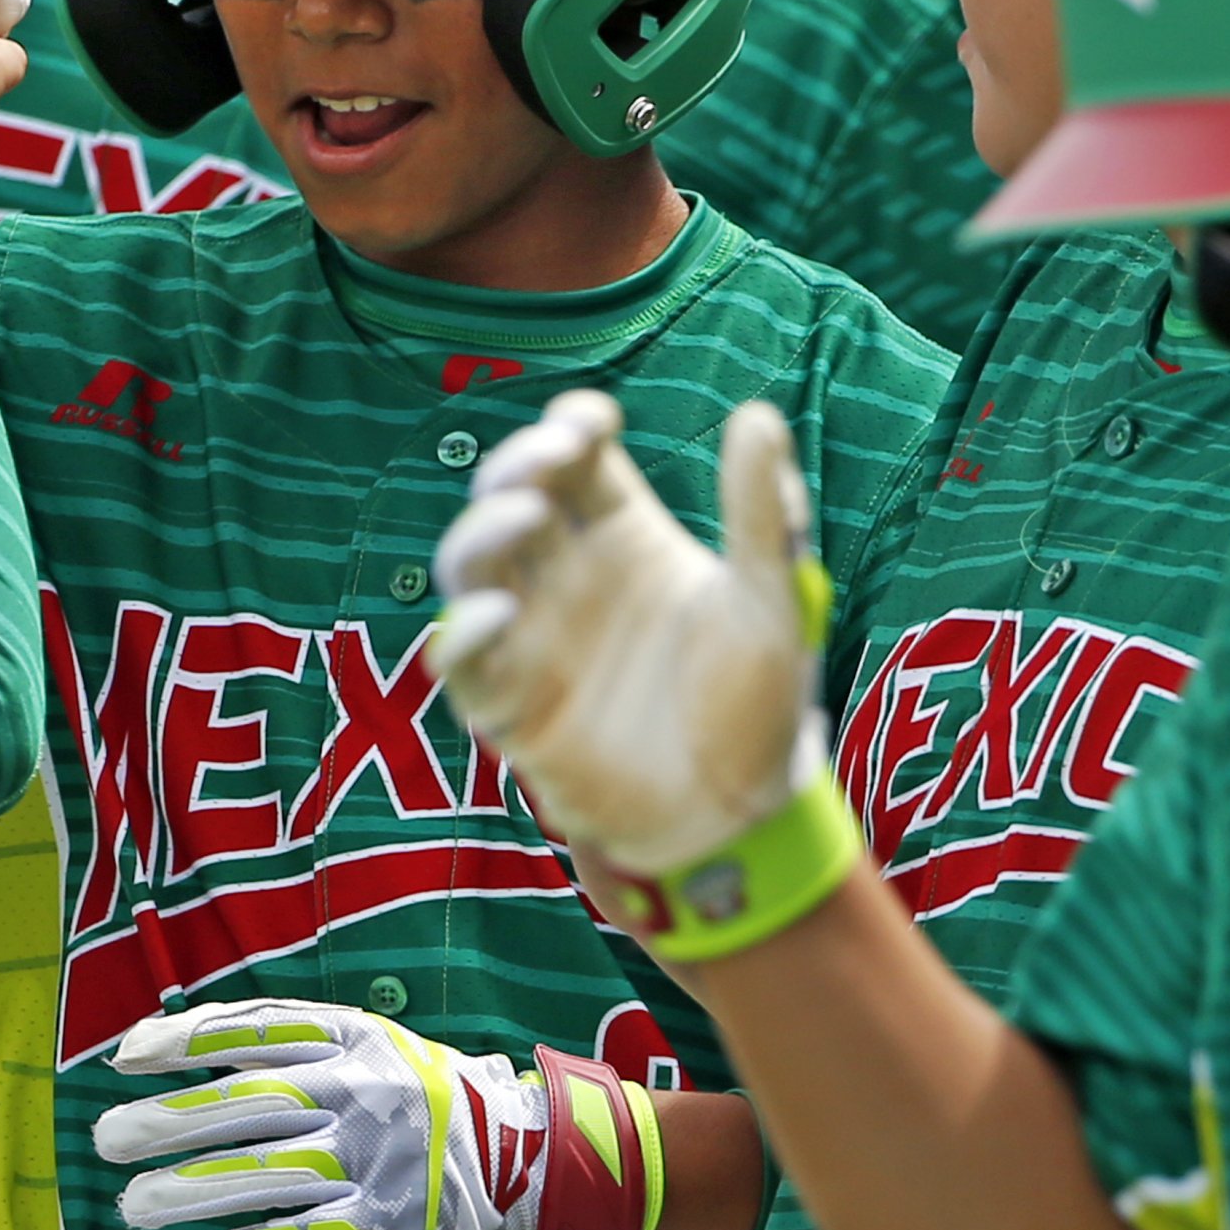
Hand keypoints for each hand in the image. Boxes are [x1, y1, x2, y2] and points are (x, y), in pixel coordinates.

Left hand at [96, 998, 547, 1229]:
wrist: (526, 1152)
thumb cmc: (420, 1093)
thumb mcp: (368, 1043)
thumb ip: (289, 1041)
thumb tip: (180, 1040)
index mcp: (352, 1037)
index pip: (255, 1031)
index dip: (186, 1042)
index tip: (126, 1057)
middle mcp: (361, 1089)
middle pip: (249, 1103)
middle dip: (171, 1121)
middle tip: (108, 1139)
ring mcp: (375, 1157)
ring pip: (269, 1172)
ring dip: (193, 1189)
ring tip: (136, 1204)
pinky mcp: (390, 1219)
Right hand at [434, 391, 827, 874]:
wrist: (739, 814)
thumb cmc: (755, 703)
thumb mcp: (768, 602)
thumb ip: (760, 515)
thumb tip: (759, 414)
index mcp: (624, 537)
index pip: (575, 460)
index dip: (570, 428)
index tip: (592, 424)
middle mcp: (567, 576)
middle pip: (511, 497)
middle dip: (518, 465)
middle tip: (551, 457)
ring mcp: (533, 638)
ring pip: (470, 565)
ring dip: (483, 531)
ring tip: (525, 514)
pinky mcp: (512, 706)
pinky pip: (462, 663)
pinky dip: (466, 635)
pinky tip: (496, 613)